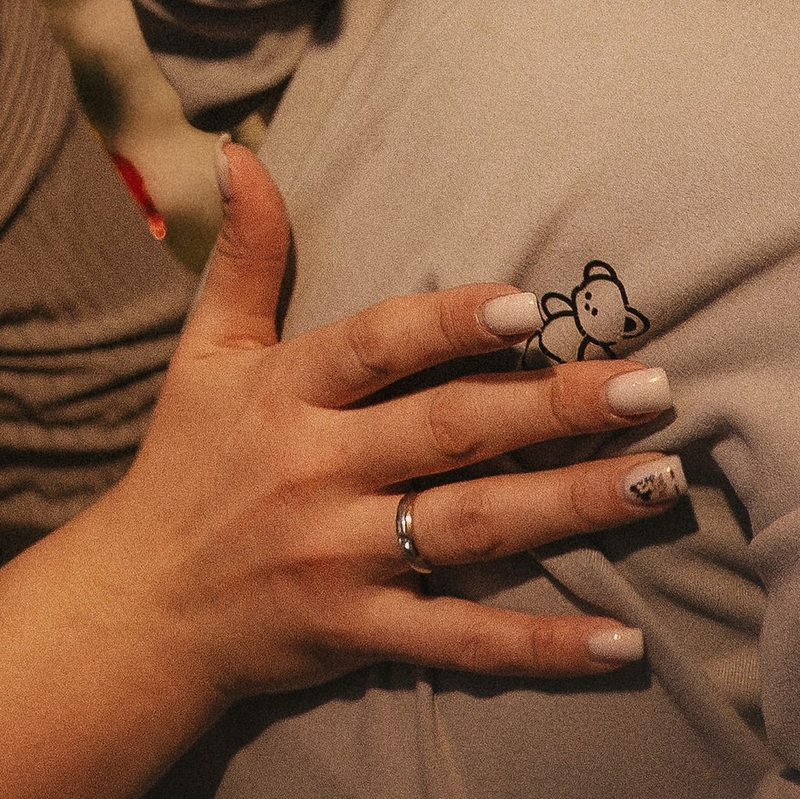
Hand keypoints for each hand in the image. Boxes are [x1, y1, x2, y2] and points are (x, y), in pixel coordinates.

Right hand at [94, 142, 681, 711]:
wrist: (137, 612)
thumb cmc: (183, 467)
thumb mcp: (203, 353)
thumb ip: (243, 256)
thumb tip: (239, 152)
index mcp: (286, 393)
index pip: (379, 347)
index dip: (453, 323)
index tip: (533, 307)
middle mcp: (316, 471)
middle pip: (451, 432)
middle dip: (555, 408)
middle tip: (652, 385)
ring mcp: (340, 558)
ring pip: (474, 528)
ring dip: (574, 506)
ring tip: (662, 481)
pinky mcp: (359, 634)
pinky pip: (462, 642)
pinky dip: (541, 646)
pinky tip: (621, 641)